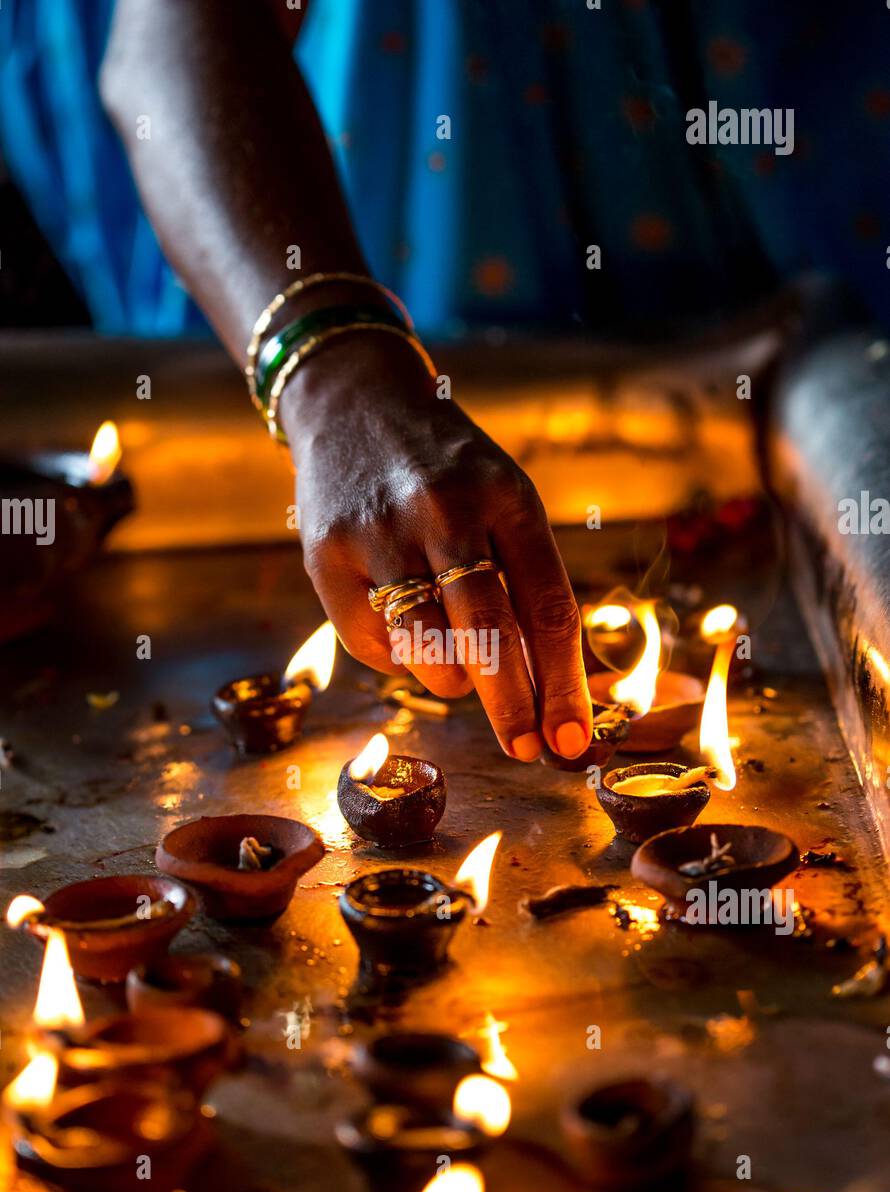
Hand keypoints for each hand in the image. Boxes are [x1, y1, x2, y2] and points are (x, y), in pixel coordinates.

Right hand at [282, 332, 592, 761]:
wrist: (354, 404)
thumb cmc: (450, 473)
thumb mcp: (505, 503)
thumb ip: (529, 584)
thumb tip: (556, 691)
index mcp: (508, 498)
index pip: (548, 609)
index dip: (564, 686)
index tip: (572, 741)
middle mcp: (444, 510)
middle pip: (489, 637)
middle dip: (513, 709)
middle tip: (526, 750)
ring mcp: (380, 531)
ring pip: (427, 651)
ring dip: (453, 682)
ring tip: (459, 668)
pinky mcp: (326, 553)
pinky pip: (370, 643)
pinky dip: (397, 658)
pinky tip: (406, 634)